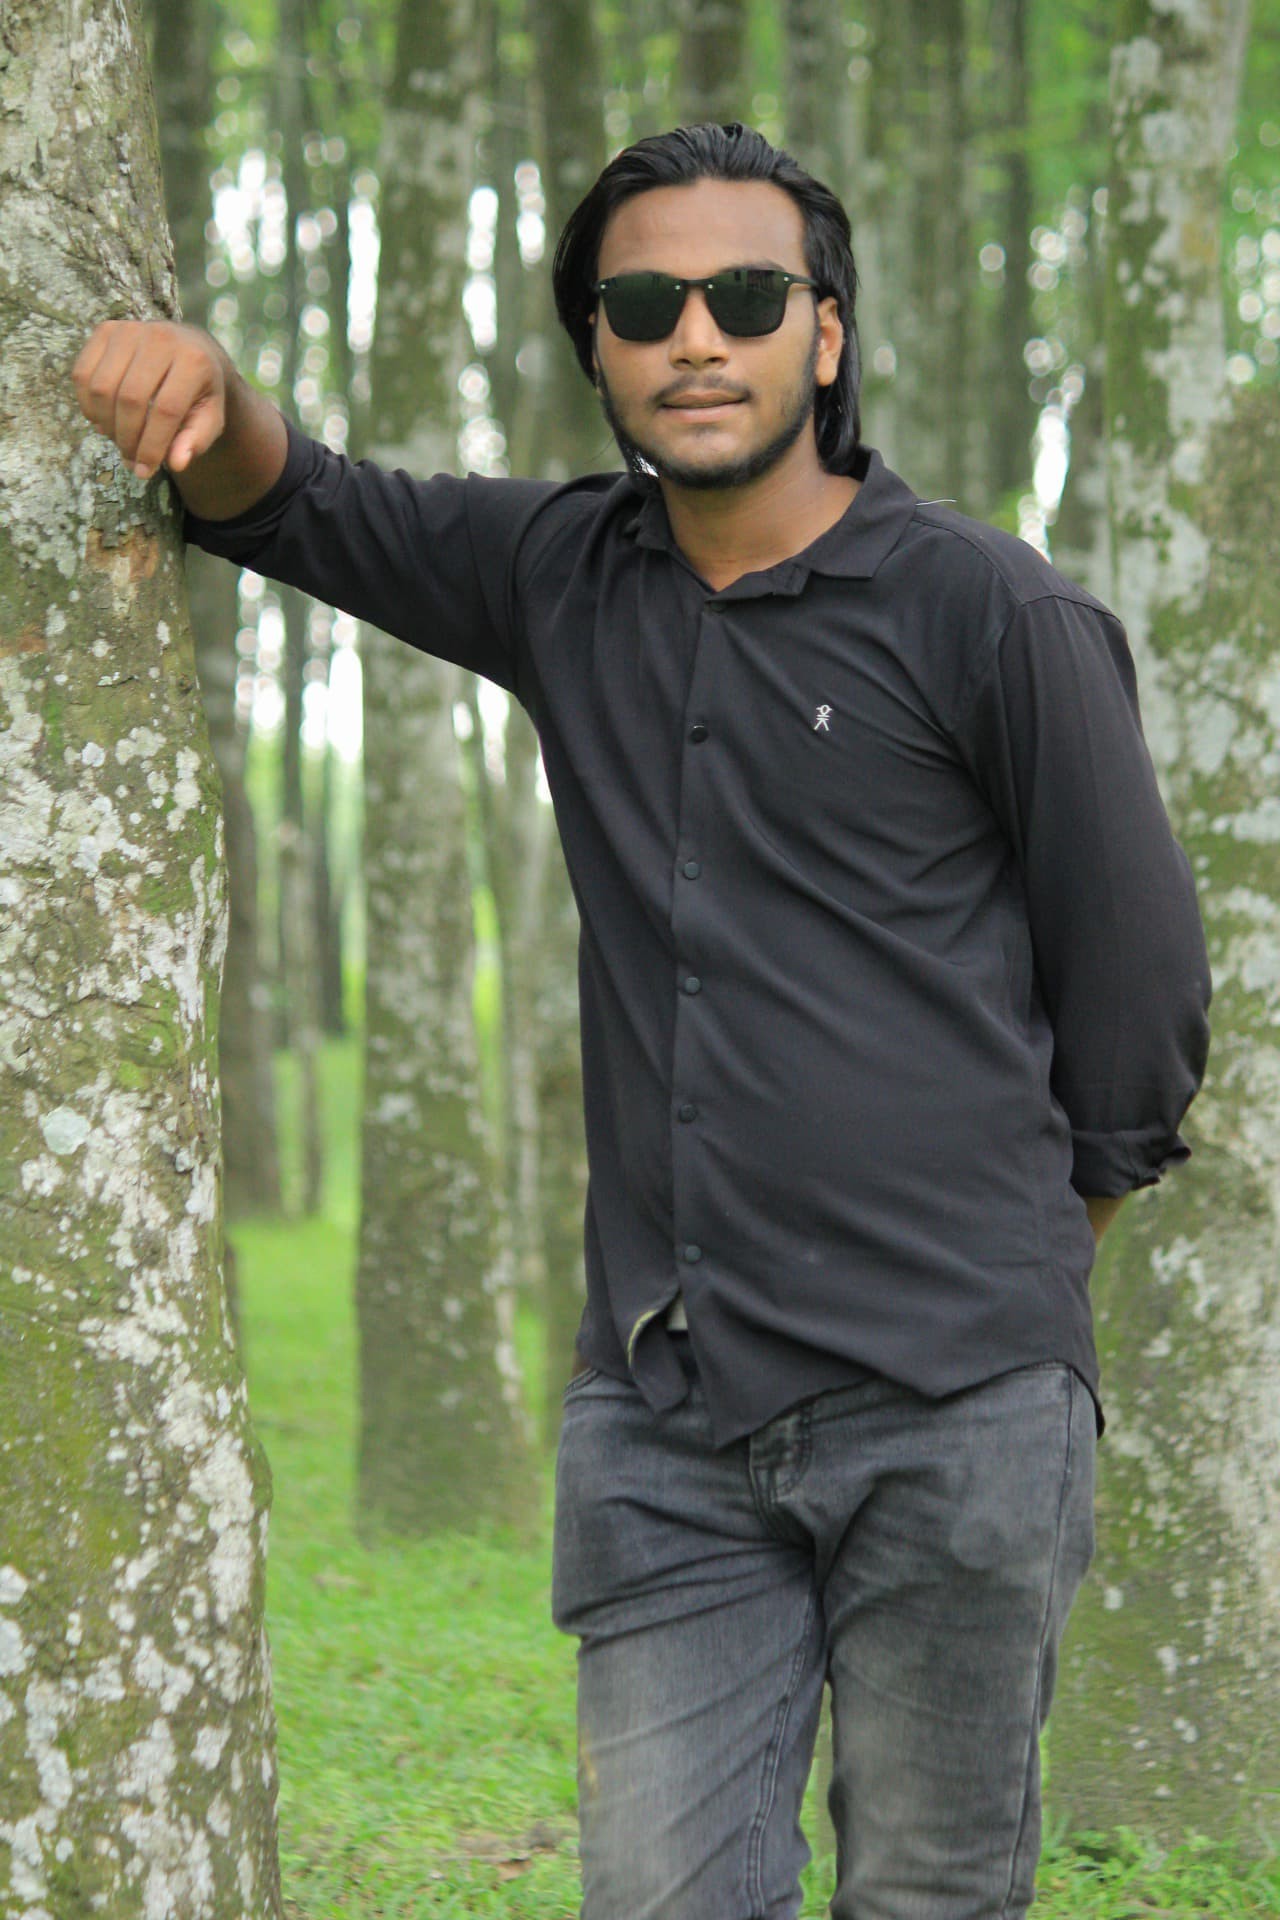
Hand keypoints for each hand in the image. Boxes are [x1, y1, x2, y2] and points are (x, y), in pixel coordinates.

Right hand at [72, 319, 227, 481]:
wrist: (188, 347)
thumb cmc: (199, 390)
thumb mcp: (210, 417)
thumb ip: (196, 440)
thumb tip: (176, 463)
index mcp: (194, 361)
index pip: (166, 409)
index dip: (152, 445)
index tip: (145, 470)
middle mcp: (160, 338)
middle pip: (130, 398)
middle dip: (127, 438)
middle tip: (130, 459)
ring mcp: (129, 330)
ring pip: (102, 388)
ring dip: (106, 424)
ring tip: (119, 440)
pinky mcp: (105, 330)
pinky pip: (83, 374)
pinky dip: (88, 404)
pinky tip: (103, 419)